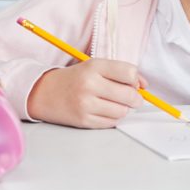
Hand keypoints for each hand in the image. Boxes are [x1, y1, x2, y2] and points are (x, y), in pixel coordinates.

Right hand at [28, 58, 146, 127]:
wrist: (44, 92)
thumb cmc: (76, 78)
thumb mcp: (96, 67)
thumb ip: (121, 72)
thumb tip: (144, 86)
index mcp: (94, 66)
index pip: (129, 72)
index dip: (137, 79)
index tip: (134, 83)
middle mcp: (90, 84)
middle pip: (129, 95)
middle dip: (136, 98)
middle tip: (133, 98)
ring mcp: (86, 104)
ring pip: (122, 111)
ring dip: (124, 109)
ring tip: (115, 103)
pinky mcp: (83, 121)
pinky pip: (111, 122)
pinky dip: (113, 118)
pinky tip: (105, 111)